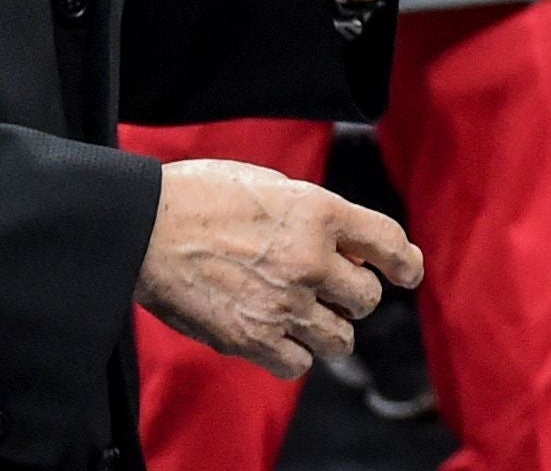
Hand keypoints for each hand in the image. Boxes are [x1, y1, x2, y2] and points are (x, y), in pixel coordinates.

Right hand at [134, 159, 422, 379]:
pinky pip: (299, 364)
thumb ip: (318, 216)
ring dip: (329, 330)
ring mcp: (283, 302)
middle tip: (331, 292)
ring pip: (340, 338)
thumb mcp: (276, 186)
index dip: (404, 263)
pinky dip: (293, 356)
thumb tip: (348, 245)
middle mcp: (312, 259)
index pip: (390, 243)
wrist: (144, 225)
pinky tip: (278, 339)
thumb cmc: (205, 196)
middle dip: (353, 296)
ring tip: (307, 319)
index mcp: (322, 211)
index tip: (406, 274)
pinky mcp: (250, 339)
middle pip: (366, 297)